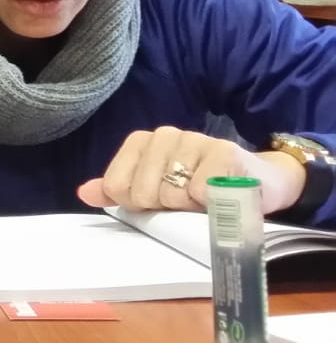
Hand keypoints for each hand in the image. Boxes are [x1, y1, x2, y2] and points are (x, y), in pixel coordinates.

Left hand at [76, 126, 308, 214]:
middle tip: (186, 202)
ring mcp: (195, 139)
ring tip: (205, 198)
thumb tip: (84, 193)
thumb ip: (119, 190)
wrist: (258, 183)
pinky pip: (201, 192)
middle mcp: (165, 134)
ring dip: (190, 207)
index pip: (116, 185)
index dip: (136, 204)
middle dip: (165, 207)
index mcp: (142, 141)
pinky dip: (211, 204)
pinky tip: (222, 195)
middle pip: (143, 192)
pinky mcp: (224, 152)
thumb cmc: (200, 189)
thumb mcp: (156, 190)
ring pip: (171, 194)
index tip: (157, 203)